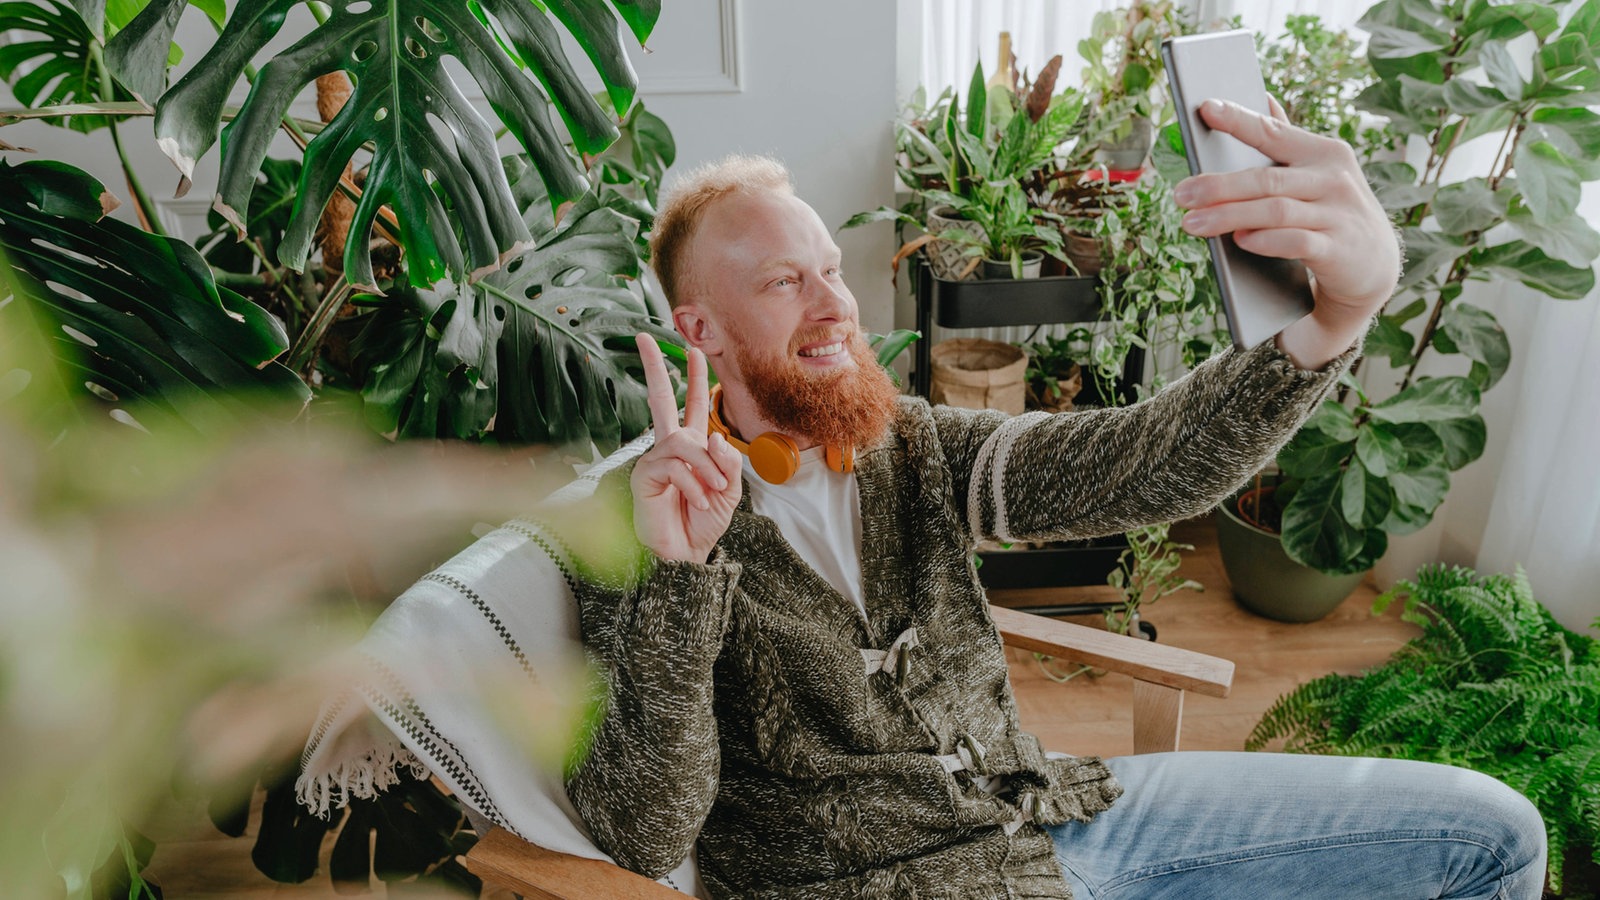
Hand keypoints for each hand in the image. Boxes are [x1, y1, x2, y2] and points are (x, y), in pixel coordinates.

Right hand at [630, 334, 742, 562]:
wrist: (686, 553)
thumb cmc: (703, 521)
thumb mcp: (729, 488)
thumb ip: (727, 460)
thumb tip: (713, 438)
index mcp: (693, 447)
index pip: (693, 405)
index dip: (695, 378)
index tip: (693, 350)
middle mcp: (670, 447)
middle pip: (659, 398)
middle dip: (655, 368)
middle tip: (645, 338)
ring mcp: (655, 459)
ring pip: (684, 441)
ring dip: (707, 467)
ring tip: (714, 491)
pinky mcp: (644, 475)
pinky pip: (675, 466)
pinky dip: (694, 484)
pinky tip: (698, 501)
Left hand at [1174, 97, 1398, 368]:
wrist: (1373, 265)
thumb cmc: (1331, 212)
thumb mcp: (1317, 173)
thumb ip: (1288, 140)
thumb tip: (1264, 96)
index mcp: (1323, 153)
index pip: (1273, 132)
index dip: (1239, 119)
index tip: (1205, 107)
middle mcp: (1333, 178)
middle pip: (1266, 178)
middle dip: (1218, 186)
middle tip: (1180, 194)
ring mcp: (1338, 214)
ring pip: (1275, 210)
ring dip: (1229, 216)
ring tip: (1192, 223)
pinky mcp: (1338, 249)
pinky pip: (1297, 242)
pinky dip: (1266, 241)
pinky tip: (1240, 241)